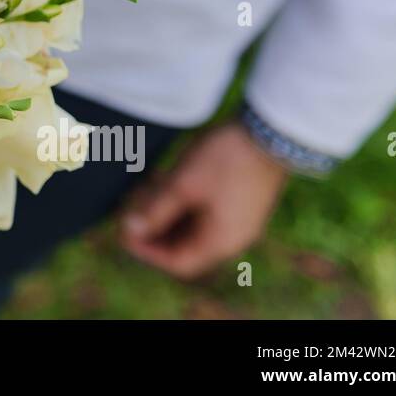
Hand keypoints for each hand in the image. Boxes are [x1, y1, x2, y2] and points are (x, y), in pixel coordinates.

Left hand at [119, 122, 288, 279]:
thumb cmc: (225, 159)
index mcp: (220, 242)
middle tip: (130, 210)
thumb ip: (155, 210)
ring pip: (194, 228)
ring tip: (144, 194)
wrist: (272, 132)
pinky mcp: (241, 202)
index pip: (178, 263)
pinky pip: (206, 214)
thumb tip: (131, 230)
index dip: (147, 251)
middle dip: (155, 231)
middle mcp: (233, 238)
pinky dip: (183, 205)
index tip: (123, 232)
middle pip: (186, 246)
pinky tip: (166, 184)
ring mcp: (239, 220)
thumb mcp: (183, 184)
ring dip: (167, 215)